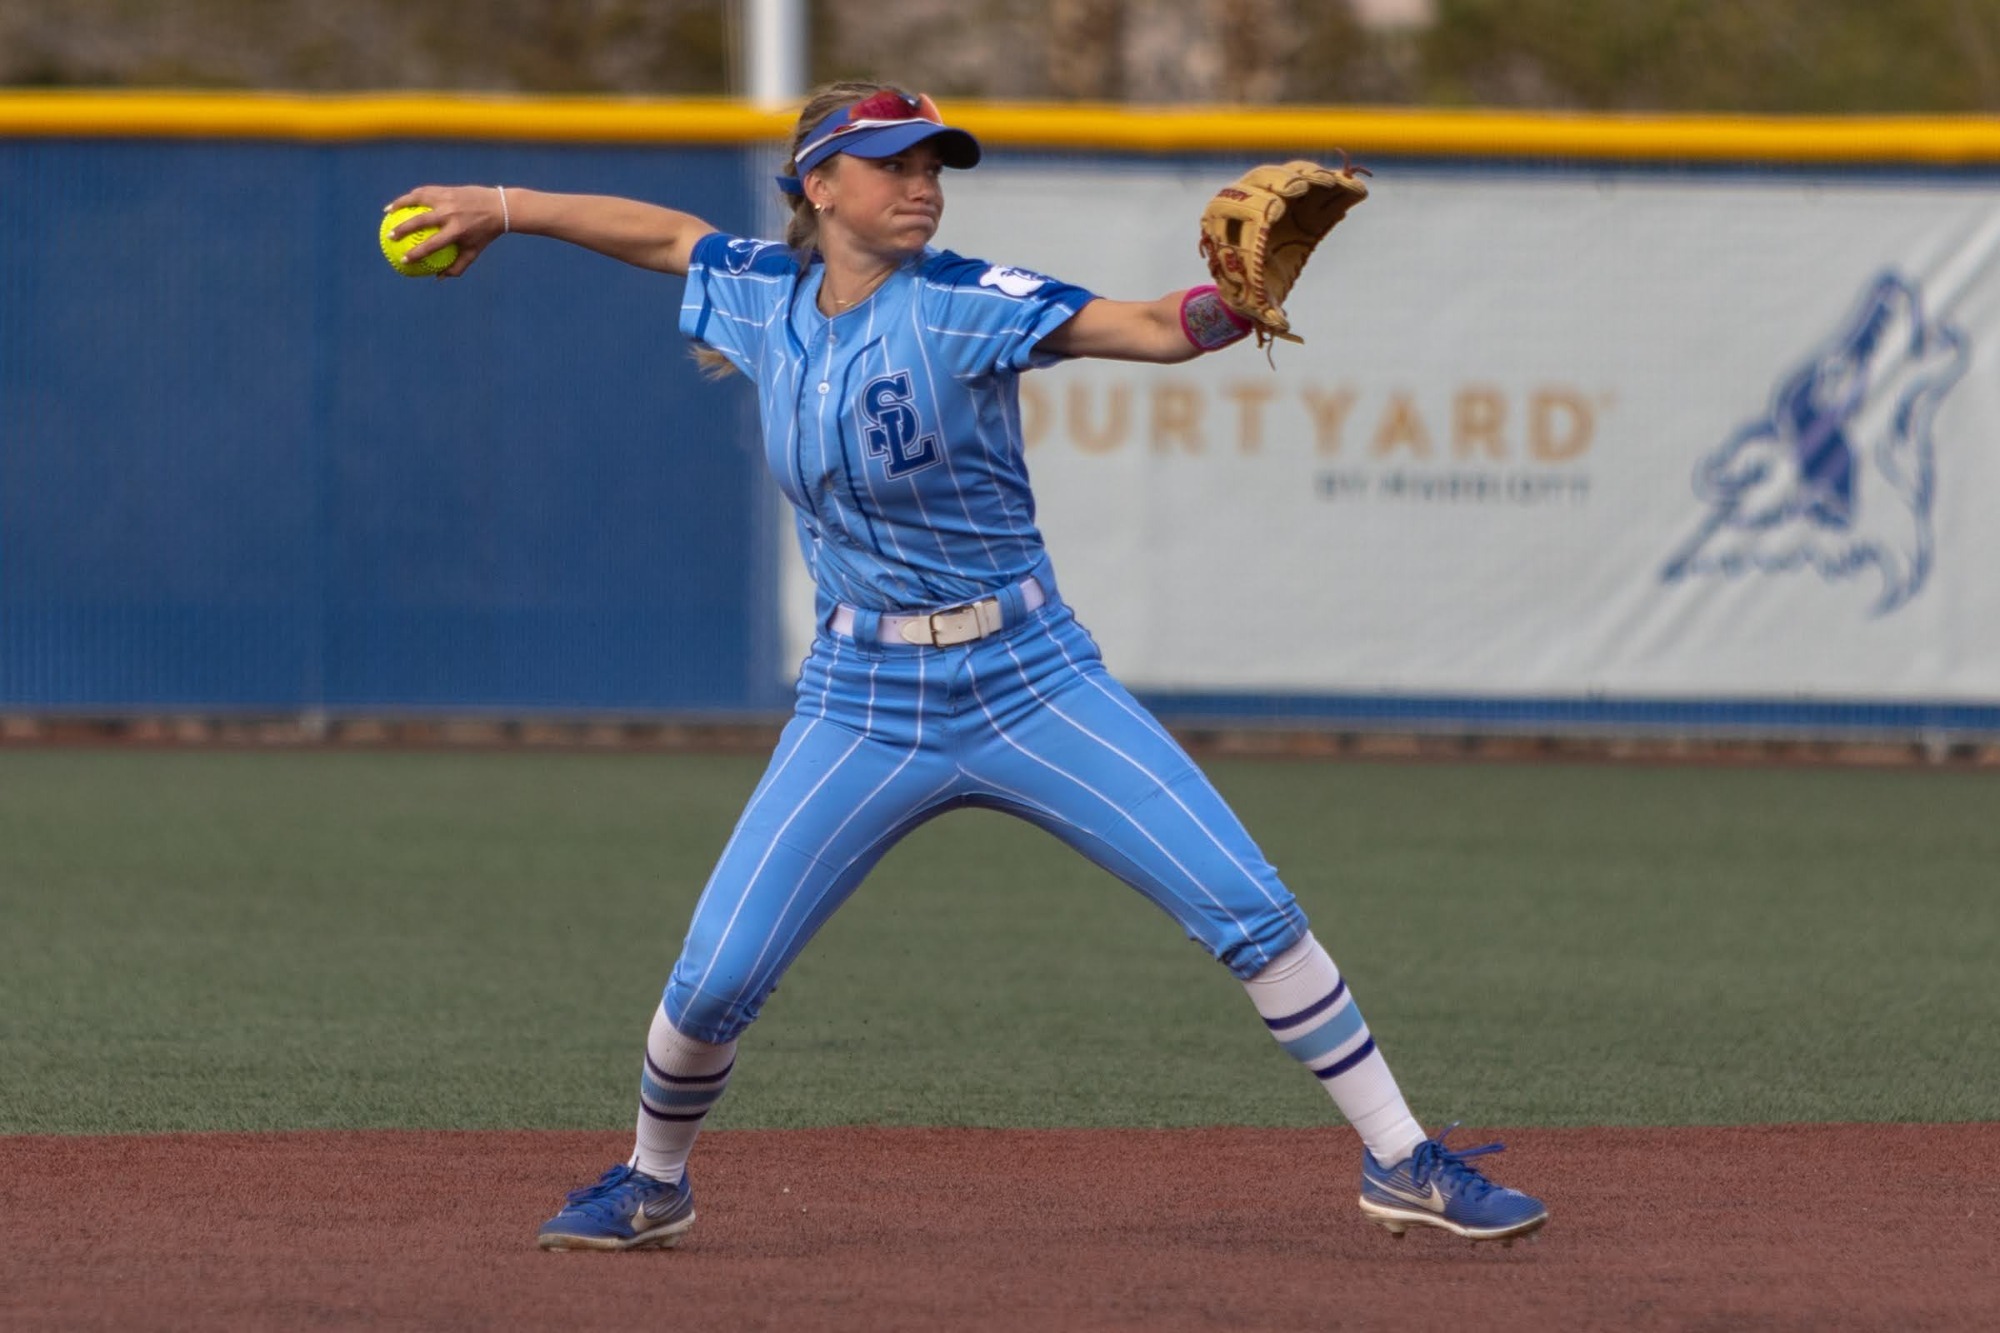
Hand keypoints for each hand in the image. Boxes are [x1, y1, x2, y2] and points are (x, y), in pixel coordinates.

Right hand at [382, 184, 508, 277]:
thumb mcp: (474, 251)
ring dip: (400, 204)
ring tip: (387, 211)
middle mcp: (450, 214)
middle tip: (388, 236)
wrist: (499, 207)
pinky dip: (411, 196)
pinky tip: (402, 201)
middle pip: (420, 221)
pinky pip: (424, 192)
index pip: (432, 245)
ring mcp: (448, 199)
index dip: (416, 253)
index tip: (403, 260)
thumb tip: (438, 278)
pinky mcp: (447, 189)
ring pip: (418, 199)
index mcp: (457, 231)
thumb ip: (457, 266)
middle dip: (402, 229)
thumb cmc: (485, 233)